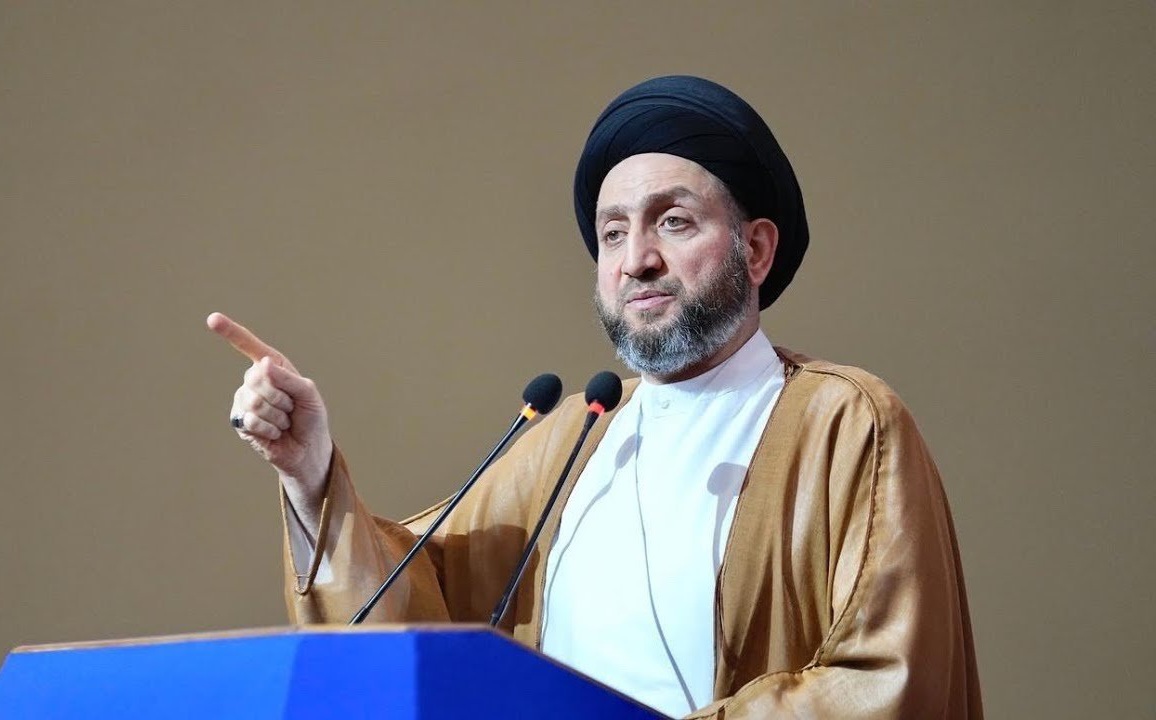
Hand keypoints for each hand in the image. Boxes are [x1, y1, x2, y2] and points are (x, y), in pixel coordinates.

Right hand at [207, 312, 332, 506]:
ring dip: (278, 415)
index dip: (231, 333)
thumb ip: (288, 378)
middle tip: (291, 408)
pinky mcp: (240, 421)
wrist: (307, 448)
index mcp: (273, 367)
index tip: (212, 319)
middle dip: (282, 397)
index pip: (250, 346)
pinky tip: (274, 433)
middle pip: (258, 378)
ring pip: (255, 401)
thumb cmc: (310, 416)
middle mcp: (254, 380)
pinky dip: (270, 428)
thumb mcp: (308, 393)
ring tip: (284, 422)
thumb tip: (263, 364)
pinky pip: (251, 419)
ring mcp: (244, 400)